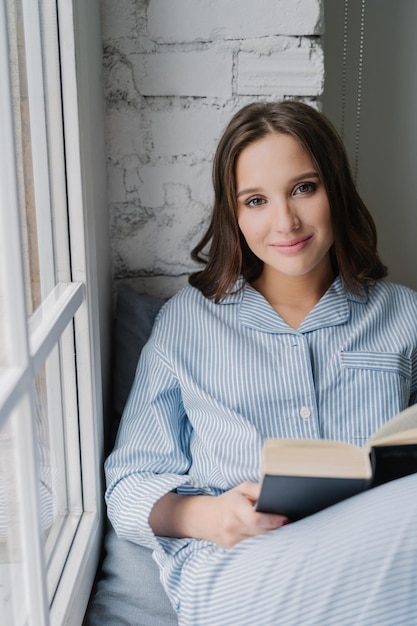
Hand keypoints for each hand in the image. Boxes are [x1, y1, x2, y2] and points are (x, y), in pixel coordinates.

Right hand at [149, 482, 287, 547]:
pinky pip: (252, 548)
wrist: (204, 517)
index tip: (285, 518)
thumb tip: (275, 495)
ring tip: (281, 531)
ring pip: (258, 543)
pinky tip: (269, 538)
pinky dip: (262, 544)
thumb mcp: (241, 489)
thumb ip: (257, 489)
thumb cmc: (228, 501)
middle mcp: (231, 526)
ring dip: (271, 538)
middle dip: (276, 530)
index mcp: (233, 508)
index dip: (272, 520)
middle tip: (289, 525)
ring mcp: (231, 541)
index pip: (255, 519)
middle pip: (260, 533)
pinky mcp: (232, 550)